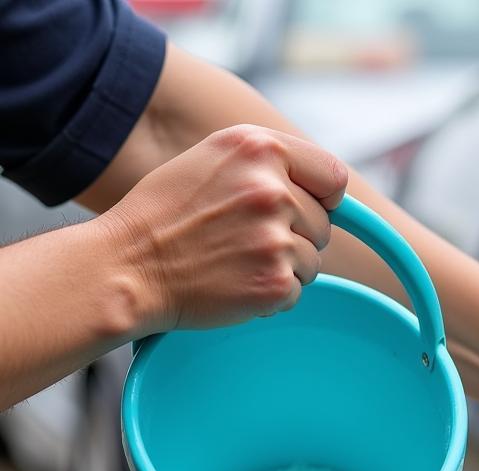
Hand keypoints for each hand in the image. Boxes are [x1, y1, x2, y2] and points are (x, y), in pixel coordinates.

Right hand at [97, 124, 347, 331]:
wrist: (128, 266)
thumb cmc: (165, 215)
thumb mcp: (214, 160)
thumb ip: (268, 166)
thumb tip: (325, 190)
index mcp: (258, 148)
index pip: (333, 176)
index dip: (323, 198)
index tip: (307, 209)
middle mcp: (271, 189)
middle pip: (323, 224)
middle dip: (295, 237)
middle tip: (245, 240)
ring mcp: (275, 238)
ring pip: (312, 261)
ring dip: (283, 268)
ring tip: (235, 260)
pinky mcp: (275, 282)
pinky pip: (296, 292)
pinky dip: (271, 296)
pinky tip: (234, 282)